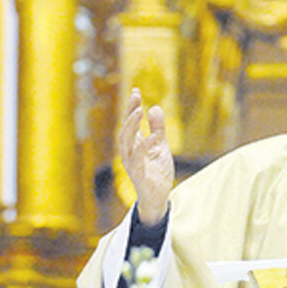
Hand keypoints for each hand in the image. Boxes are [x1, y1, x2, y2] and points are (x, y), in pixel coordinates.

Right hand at [119, 88, 174, 225]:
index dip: (131, 107)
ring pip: (126, 142)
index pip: (130, 122)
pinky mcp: (138, 174)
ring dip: (132, 125)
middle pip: (125, 129)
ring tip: (139, 110)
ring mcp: (131, 163)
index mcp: (134, 144)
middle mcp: (129, 152)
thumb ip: (158, 128)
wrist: (158, 196)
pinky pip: (138, 158)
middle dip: (129, 112)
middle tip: (135, 97)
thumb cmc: (157, 171)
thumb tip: (155, 107)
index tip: (135, 90)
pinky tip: (154, 136)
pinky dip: (145, 146)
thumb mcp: (161, 146)